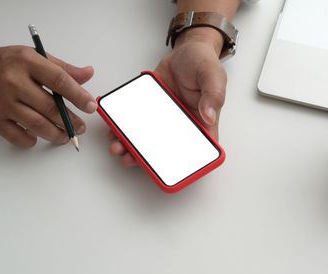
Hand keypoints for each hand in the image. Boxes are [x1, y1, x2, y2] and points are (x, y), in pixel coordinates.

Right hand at [0, 43, 96, 147]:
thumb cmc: (4, 63)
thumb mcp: (34, 57)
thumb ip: (63, 68)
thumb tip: (88, 73)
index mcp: (27, 62)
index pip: (60, 81)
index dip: (79, 96)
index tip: (91, 106)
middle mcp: (14, 82)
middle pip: (51, 107)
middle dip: (71, 120)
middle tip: (81, 127)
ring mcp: (3, 102)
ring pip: (38, 125)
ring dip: (57, 134)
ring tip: (66, 135)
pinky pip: (17, 137)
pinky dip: (32, 140)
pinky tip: (39, 137)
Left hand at [108, 28, 226, 166]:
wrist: (185, 51)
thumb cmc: (203, 63)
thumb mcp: (213, 74)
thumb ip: (213, 95)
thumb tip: (209, 116)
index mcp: (202, 122)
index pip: (197, 149)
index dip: (185, 163)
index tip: (168, 169)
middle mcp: (182, 124)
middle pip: (166, 149)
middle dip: (148, 159)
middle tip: (131, 159)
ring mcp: (164, 118)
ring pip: (148, 139)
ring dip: (132, 146)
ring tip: (118, 148)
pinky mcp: (150, 109)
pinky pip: (137, 121)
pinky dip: (124, 128)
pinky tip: (114, 130)